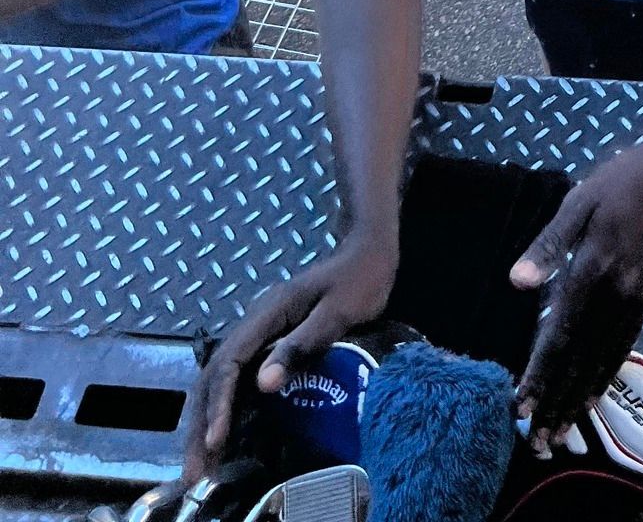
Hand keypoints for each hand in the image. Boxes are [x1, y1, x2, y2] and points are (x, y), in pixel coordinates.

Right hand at [184, 233, 397, 481]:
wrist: (369, 251)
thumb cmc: (360, 280)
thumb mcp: (337, 313)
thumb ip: (301, 345)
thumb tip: (262, 385)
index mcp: (268, 312)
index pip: (230, 361)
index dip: (220, 403)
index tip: (215, 440)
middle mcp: (255, 321)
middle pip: (215, 372)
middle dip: (202, 420)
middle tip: (195, 469)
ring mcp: (260, 331)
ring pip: (220, 376)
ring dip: (207, 418)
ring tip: (200, 463)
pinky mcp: (268, 341)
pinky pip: (236, 377)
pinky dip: (224, 407)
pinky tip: (222, 435)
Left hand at [510, 132, 642, 445]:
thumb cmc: (623, 179)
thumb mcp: (579, 200)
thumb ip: (548, 244)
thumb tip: (516, 283)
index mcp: (593, 267)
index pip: (560, 334)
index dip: (540, 372)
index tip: (521, 406)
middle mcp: (616, 293)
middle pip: (581, 358)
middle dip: (557, 401)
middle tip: (539, 442)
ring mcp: (636, 298)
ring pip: (604, 359)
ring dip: (579, 397)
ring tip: (562, 431)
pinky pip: (624, 345)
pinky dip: (606, 374)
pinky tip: (593, 393)